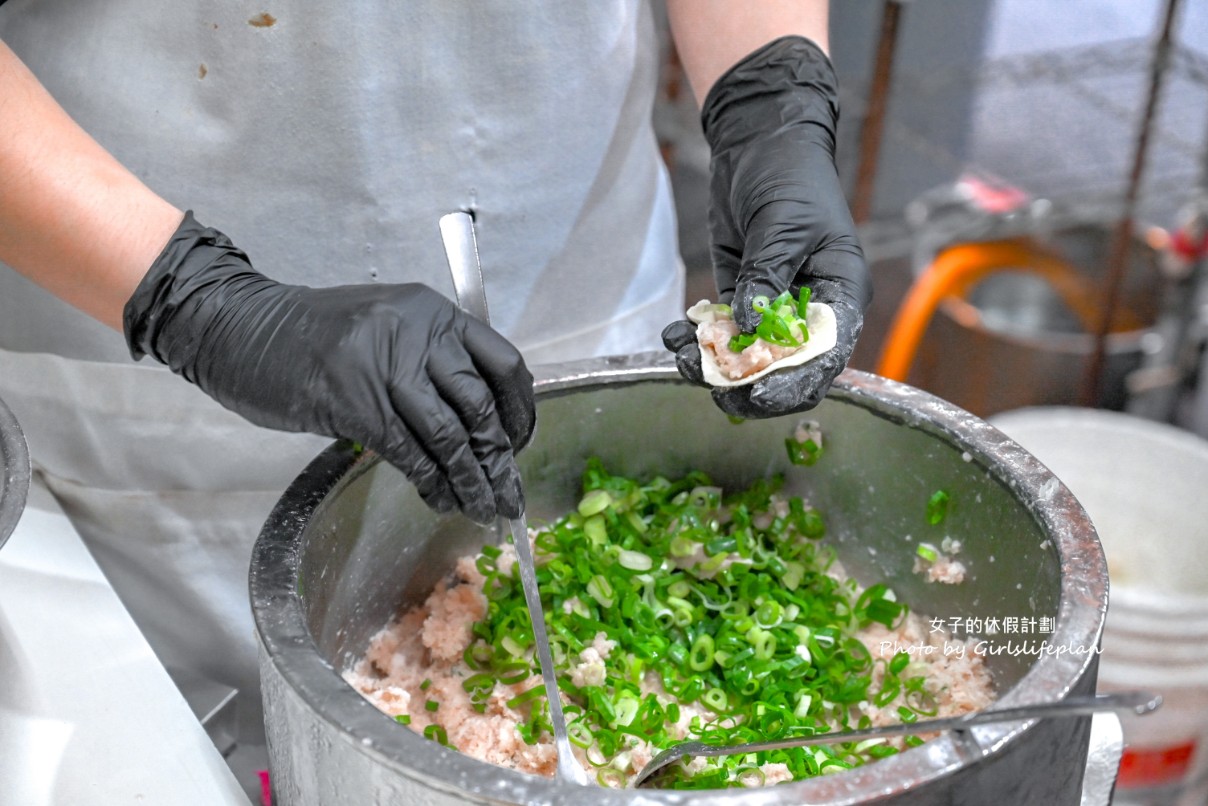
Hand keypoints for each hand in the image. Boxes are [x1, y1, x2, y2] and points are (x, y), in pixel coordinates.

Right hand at [124, 212, 535, 523]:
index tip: (521, 443)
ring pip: (450, 437)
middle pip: (481, 407)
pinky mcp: (356, 403)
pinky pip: (410, 453)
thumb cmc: (314, 333)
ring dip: (472, 482)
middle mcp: (419, 335)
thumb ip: (431, 360)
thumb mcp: (387, 327)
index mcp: (434, 313)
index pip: (504, 363)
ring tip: (484, 511)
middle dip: (500, 460)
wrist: (242, 328)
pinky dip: (432, 483)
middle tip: (510, 496)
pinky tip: (441, 501)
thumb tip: (476, 419)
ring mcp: (386, 367)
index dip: (521, 412)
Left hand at [664, 36, 871, 418]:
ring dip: (715, 365)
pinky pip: (723, 332)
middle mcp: (810, 309)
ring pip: (749, 357)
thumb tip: (748, 328)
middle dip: (749, 385)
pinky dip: (698, 341)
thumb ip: (766, 277)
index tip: (758, 396)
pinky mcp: (742, 296)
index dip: (794, 385)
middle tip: (713, 389)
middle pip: (787, 370)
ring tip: (683, 357)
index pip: (825, 358)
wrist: (760, 141)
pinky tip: (674, 336)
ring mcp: (775, 306)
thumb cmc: (790, 176)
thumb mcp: (782, 225)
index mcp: (840, 295)